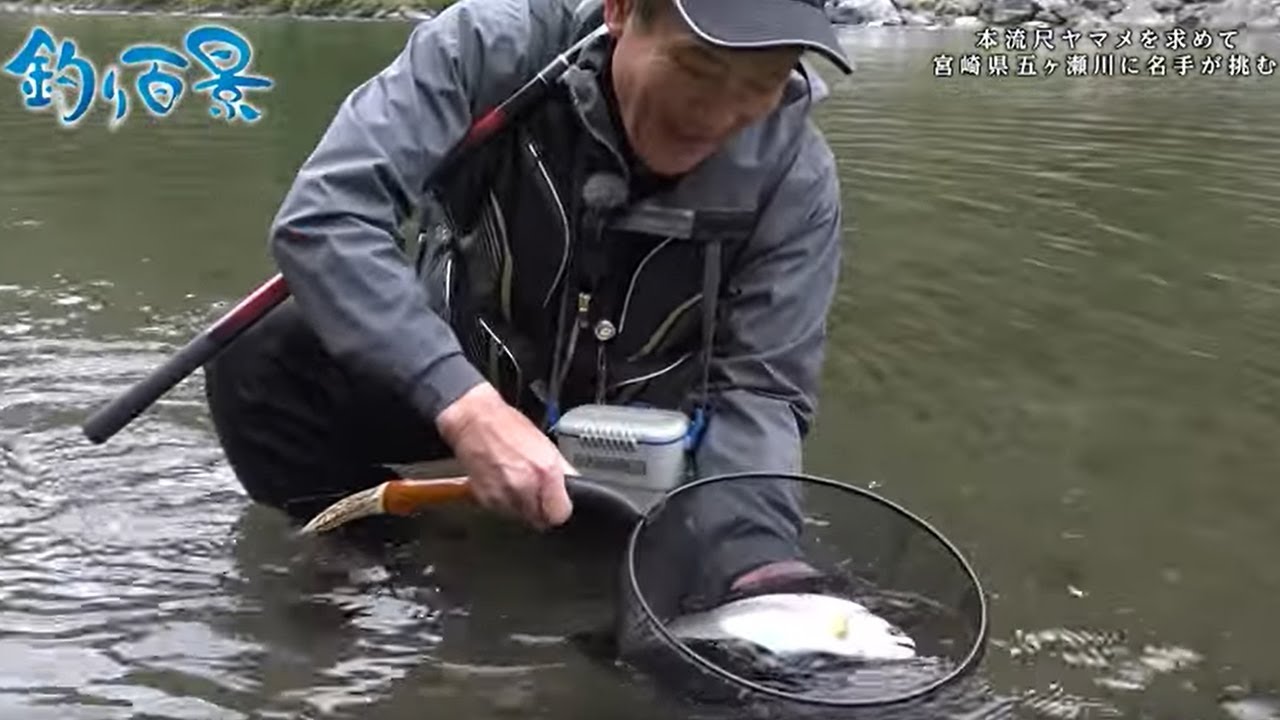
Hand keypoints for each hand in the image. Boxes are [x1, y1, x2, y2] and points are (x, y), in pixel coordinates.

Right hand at [435, 382, 573, 529]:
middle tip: (536, 495)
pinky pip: (501, 511)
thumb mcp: (545, 444)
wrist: (474, 421)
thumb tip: (572, 486)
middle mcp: (525, 487)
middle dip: (539, 511)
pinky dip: (503, 502)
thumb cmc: (508, 426)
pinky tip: (502, 483)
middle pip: (539, 520)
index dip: (559, 510)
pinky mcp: (486, 499)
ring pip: (520, 518)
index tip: (557, 506)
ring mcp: (504, 495)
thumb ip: (560, 470)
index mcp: (545, 472)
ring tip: (516, 484)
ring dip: (520, 507)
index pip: (560, 514)